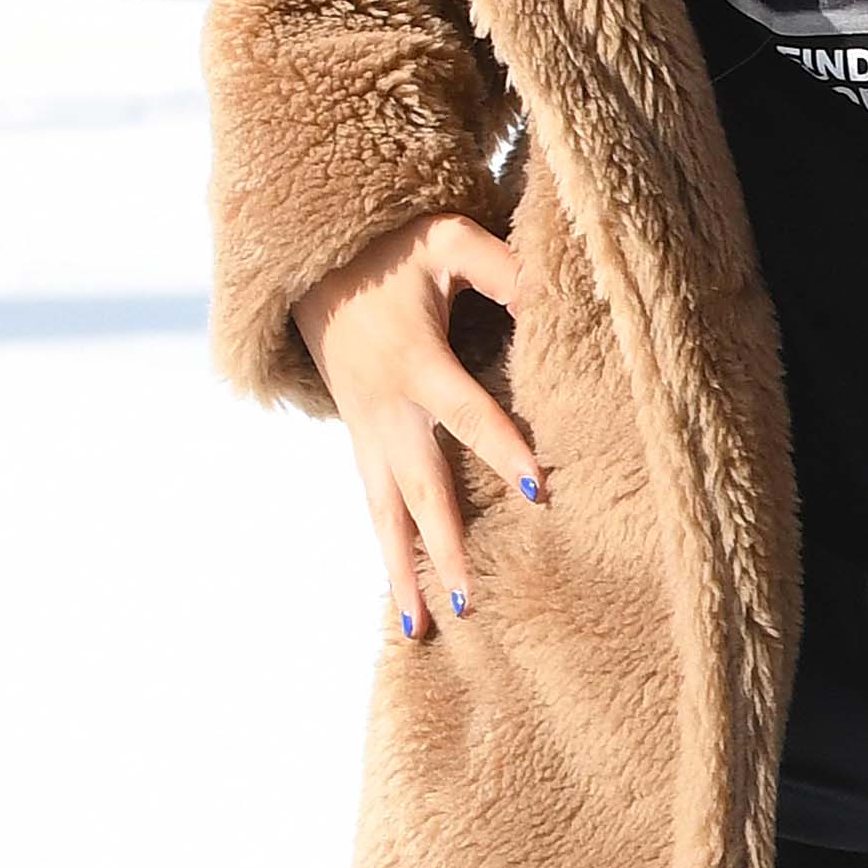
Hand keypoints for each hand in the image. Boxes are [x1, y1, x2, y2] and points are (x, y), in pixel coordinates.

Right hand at [294, 213, 540, 640]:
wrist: (314, 264)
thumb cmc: (392, 250)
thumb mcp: (446, 240)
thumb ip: (501, 266)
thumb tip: (553, 292)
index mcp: (415, 361)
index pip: (466, 412)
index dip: (502, 448)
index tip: (538, 492)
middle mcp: (386, 408)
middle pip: (420, 487)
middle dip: (445, 546)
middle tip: (469, 603)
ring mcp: (367, 431)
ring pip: (385, 512)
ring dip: (403, 570)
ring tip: (421, 627)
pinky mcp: (361, 441)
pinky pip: (374, 505)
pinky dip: (387, 551)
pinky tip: (404, 596)